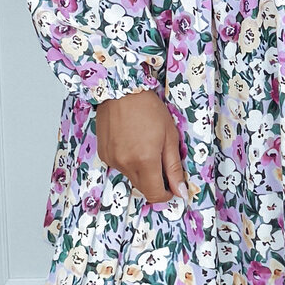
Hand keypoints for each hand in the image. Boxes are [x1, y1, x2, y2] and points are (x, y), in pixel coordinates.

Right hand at [95, 89, 190, 205]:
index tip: (171, 185)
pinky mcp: (103, 154)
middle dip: (154, 180)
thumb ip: (174, 167)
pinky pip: (120, 166)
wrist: (121, 89)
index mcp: (145, 161)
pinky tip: (131, 141)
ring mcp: (112, 160)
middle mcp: (126, 165)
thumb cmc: (149, 108)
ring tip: (144, 144)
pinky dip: (128, 161)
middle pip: (143, 188)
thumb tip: (181, 191)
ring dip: (140, 169)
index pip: (155, 195)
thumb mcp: (170, 136)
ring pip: (131, 177)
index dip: (166, 194)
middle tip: (160, 158)